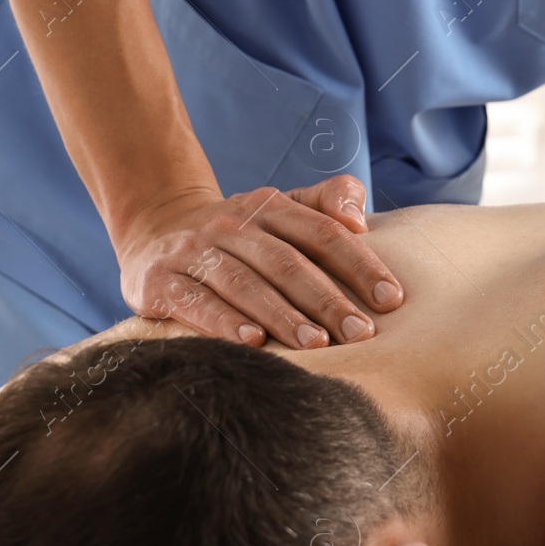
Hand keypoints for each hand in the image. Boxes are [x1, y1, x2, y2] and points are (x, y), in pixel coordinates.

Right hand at [117, 174, 404, 348]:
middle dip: (327, 299)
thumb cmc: (239, 232)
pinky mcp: (160, 281)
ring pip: (244, 284)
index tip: (391, 299)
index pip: (322, 233)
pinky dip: (224, 323)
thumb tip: (360, 216)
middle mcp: (231, 224)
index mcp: (268, 207)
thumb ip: (326, 201)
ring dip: (283, 315)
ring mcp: (194, 252)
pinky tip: (252, 343)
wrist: (153, 228)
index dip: (359, 264)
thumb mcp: (280, 208)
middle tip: (361, 333)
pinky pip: (195, 303)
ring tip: (317, 344)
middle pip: (286, 262)